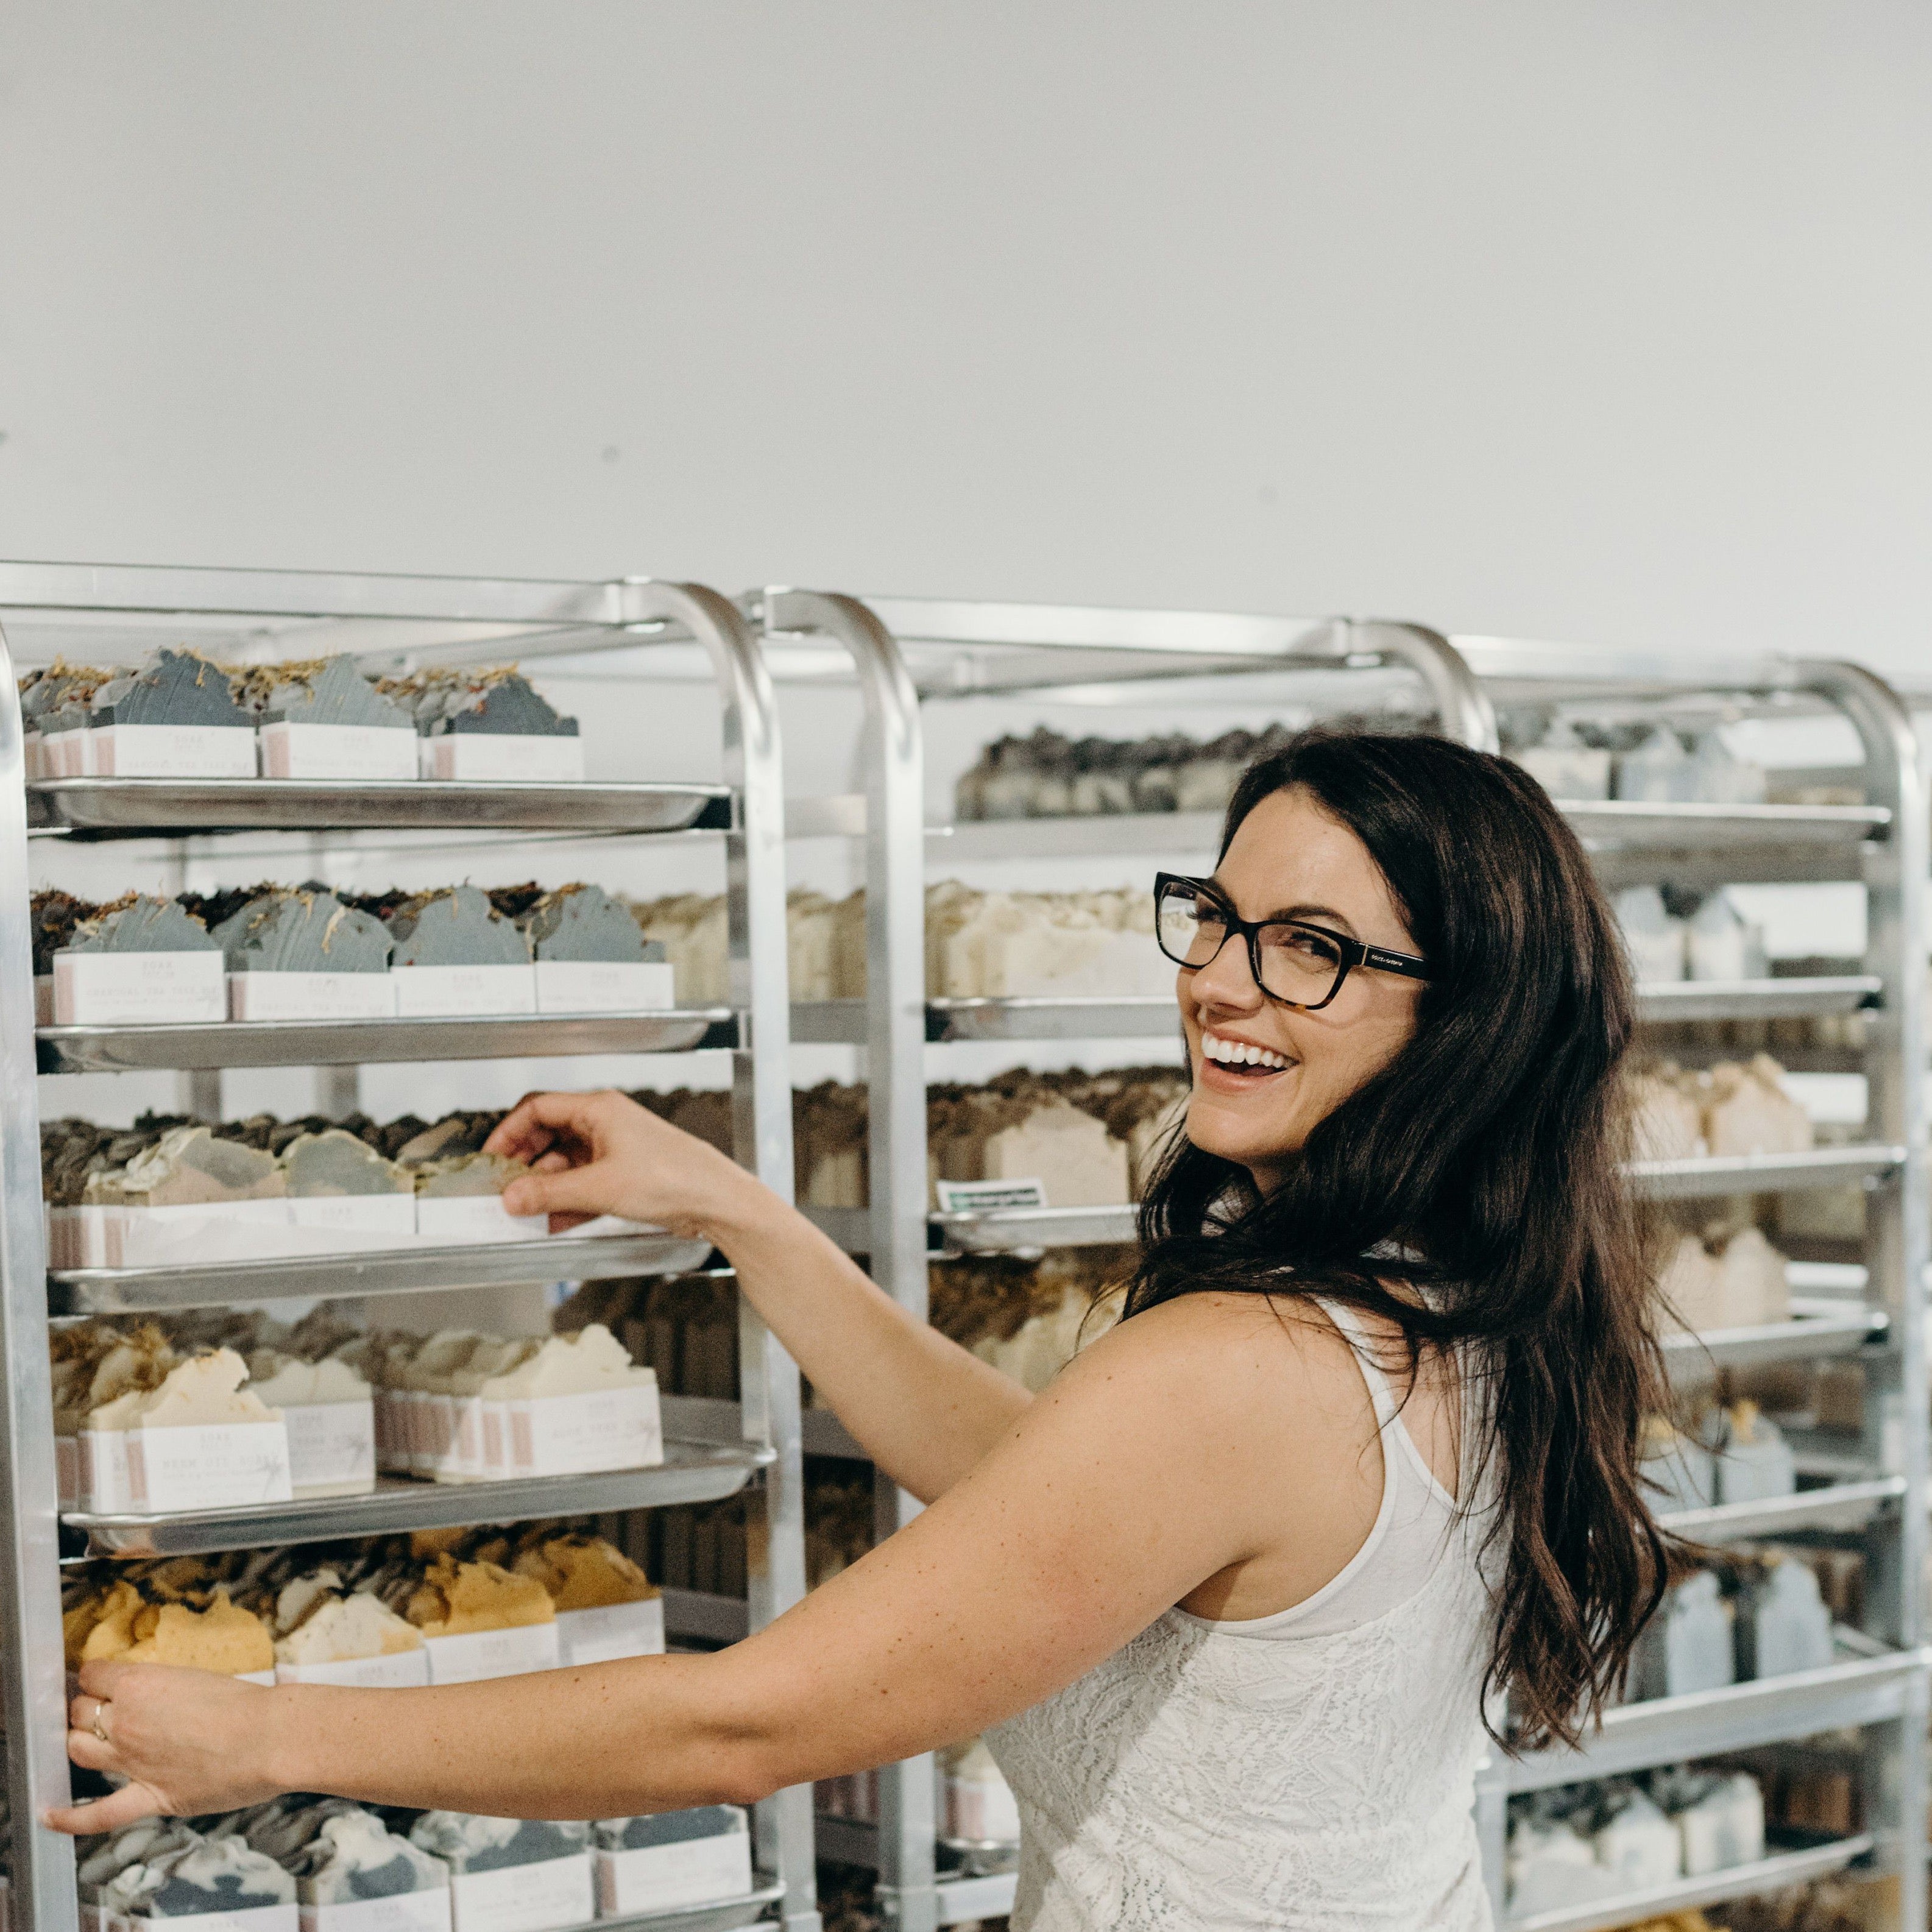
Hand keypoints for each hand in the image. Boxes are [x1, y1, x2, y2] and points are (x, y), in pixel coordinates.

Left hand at [49, 1662, 286, 1834]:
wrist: (272, 1735)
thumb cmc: (247, 1703)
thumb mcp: (199, 1678)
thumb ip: (165, 1690)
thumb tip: (153, 1702)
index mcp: (140, 1683)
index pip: (93, 1674)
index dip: (94, 1675)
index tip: (100, 1679)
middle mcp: (126, 1720)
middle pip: (80, 1711)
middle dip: (85, 1706)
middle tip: (98, 1706)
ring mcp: (132, 1761)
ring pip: (78, 1749)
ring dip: (76, 1741)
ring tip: (83, 1739)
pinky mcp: (148, 1795)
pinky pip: (98, 1813)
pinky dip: (68, 1819)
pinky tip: (49, 1816)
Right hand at [486, 1090, 759, 1238]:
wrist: (716, 1200)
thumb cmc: (673, 1178)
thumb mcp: (599, 1188)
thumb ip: (549, 1193)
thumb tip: (512, 1196)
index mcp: (599, 1109)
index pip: (538, 1109)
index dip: (509, 1132)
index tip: (492, 1159)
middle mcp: (607, 1123)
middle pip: (549, 1135)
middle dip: (525, 1162)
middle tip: (505, 1187)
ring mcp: (617, 1148)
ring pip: (566, 1162)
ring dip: (546, 1186)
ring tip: (527, 1209)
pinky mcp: (626, 1173)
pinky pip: (585, 1182)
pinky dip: (567, 1199)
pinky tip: (554, 1220)